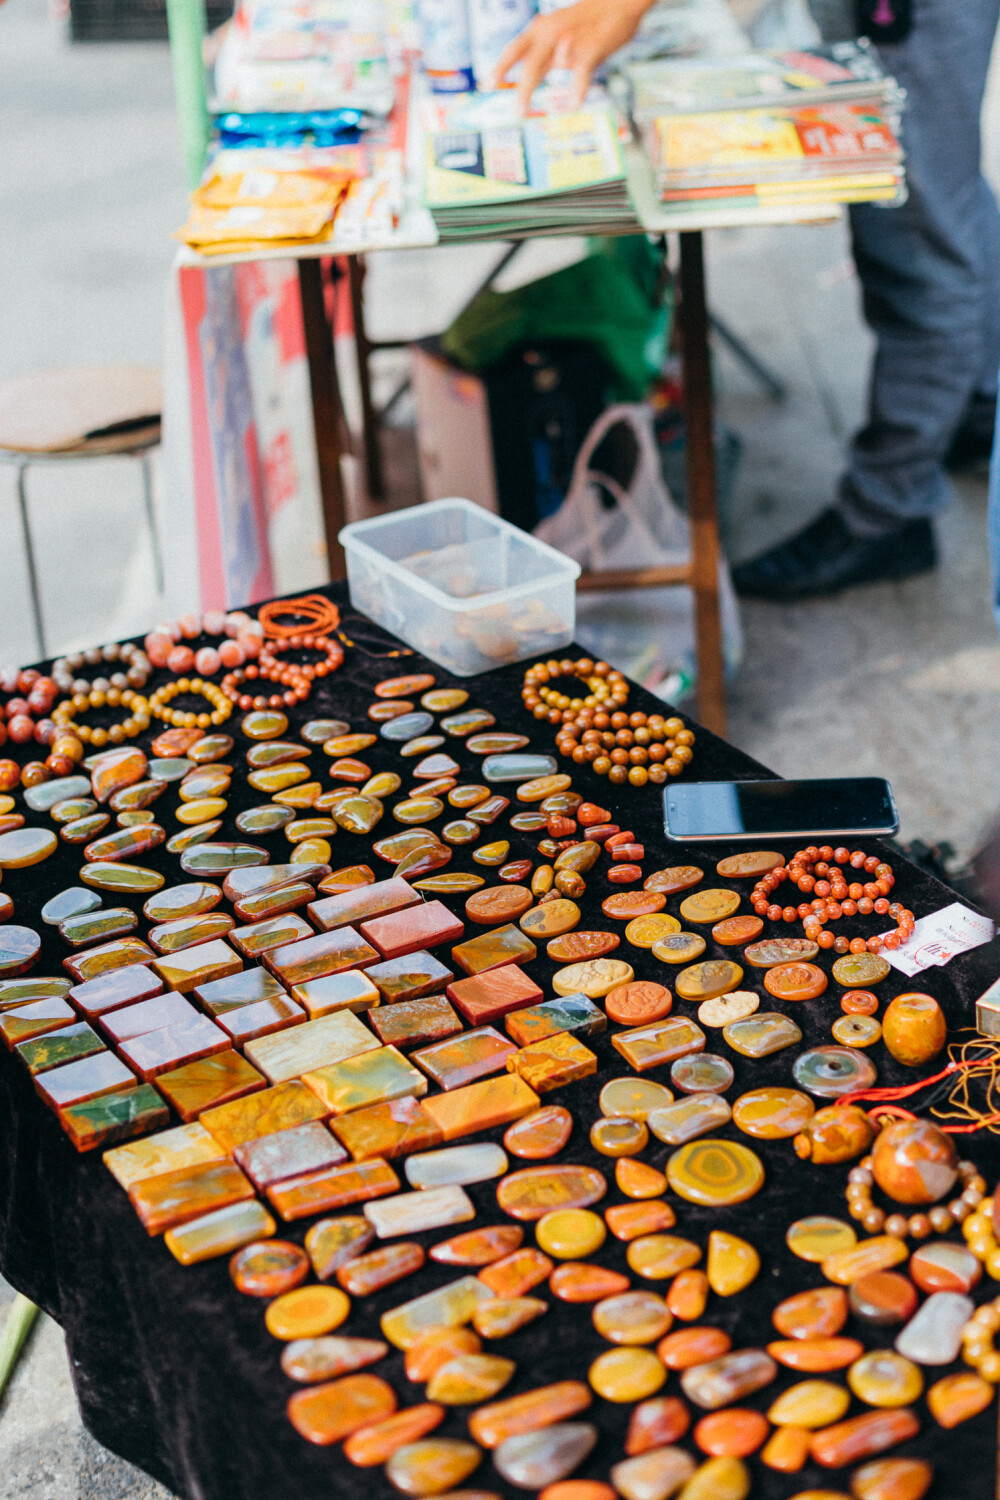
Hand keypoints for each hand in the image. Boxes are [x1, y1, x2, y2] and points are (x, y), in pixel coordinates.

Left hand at [493, 0, 653, 110]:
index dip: (500, 68)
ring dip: (528, 90)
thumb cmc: (586, 22)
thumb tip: (527, 78)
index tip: (485, 86)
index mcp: (541, 29)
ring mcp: (570, 40)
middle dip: (517, 88)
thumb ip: (544, 54)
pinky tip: (573, 105)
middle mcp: (551, 33)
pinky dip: (576, 92)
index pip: (514, 49)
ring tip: (522, 111)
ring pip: (545, 67)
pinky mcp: (591, 48)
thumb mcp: (558, 32)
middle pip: (528, 63)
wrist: (619, 2)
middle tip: (511, 111)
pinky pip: (580, 74)